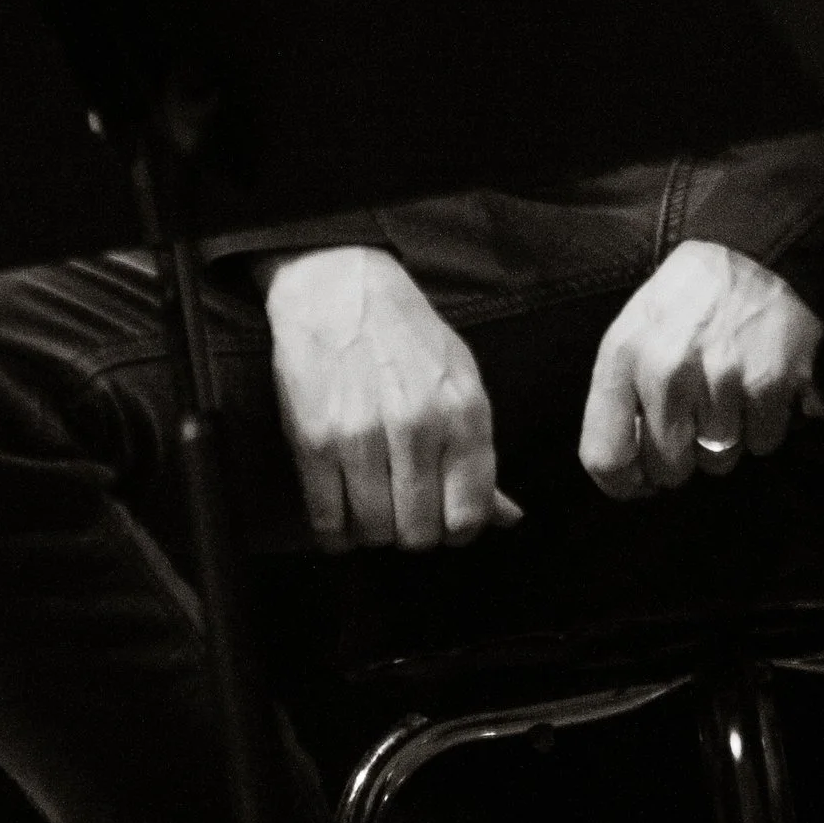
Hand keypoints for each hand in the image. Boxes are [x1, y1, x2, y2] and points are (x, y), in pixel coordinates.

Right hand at [264, 246, 520, 551]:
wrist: (339, 289)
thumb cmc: (408, 339)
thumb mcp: (461, 382)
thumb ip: (480, 456)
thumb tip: (509, 519)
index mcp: (463, 413)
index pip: (469, 514)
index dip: (456, 531)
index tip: (442, 520)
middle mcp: (417, 426)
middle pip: (420, 534)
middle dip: (412, 533)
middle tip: (403, 511)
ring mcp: (362, 435)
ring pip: (375, 533)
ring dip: (373, 531)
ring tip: (371, 507)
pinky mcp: (314, 441)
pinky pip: (328, 522)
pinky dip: (335, 532)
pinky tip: (340, 513)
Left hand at [579, 241, 822, 499]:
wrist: (758, 250)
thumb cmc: (686, 303)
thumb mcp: (633, 332)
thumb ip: (619, 398)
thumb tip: (626, 472)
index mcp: (623, 357)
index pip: (605, 457)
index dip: (622, 484)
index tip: (639, 481)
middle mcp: (667, 370)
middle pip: (667, 470)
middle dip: (680, 458)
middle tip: (693, 420)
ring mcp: (720, 377)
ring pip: (718, 462)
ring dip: (724, 441)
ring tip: (727, 394)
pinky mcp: (769, 382)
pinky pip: (762, 444)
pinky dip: (762, 427)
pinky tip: (757, 388)